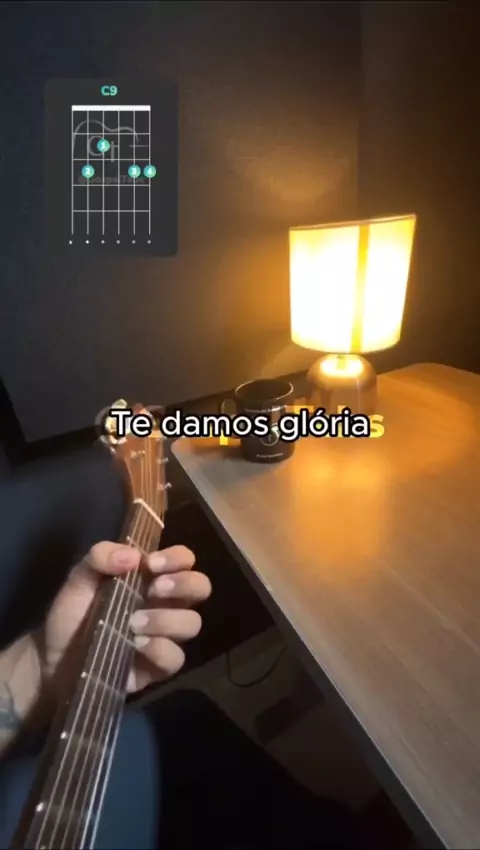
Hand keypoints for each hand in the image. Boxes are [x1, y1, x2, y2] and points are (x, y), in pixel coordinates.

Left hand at [41, 542, 211, 692]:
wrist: (52, 658)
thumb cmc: (72, 612)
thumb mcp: (80, 578)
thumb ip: (101, 556)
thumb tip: (134, 557)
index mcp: (152, 578)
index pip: (184, 559)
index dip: (177, 558)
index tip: (152, 564)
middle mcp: (166, 604)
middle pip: (201, 587)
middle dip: (184, 584)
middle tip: (154, 589)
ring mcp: (165, 636)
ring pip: (192, 623)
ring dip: (166, 619)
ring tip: (134, 623)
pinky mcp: (158, 667)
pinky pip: (176, 658)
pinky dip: (159, 649)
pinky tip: (136, 645)